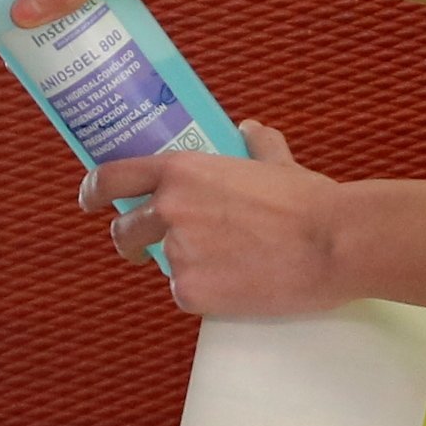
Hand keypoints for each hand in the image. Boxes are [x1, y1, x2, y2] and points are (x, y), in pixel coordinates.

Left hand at [87, 121, 351, 319]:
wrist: (334, 243)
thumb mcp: (279, 164)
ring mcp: (177, 252)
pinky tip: (237, 287)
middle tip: (150, 249)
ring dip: (183, 268)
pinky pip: (185, 295)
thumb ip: (258, 146)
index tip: (91, 201)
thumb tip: (251, 129)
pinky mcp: (191, 292)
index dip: (94, 191)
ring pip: (162, 266)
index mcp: (181, 172)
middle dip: (132, 241)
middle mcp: (169, 209)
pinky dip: (204, 295)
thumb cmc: (311, 202)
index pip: (112, 178)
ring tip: (226, 265)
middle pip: (123, 231)